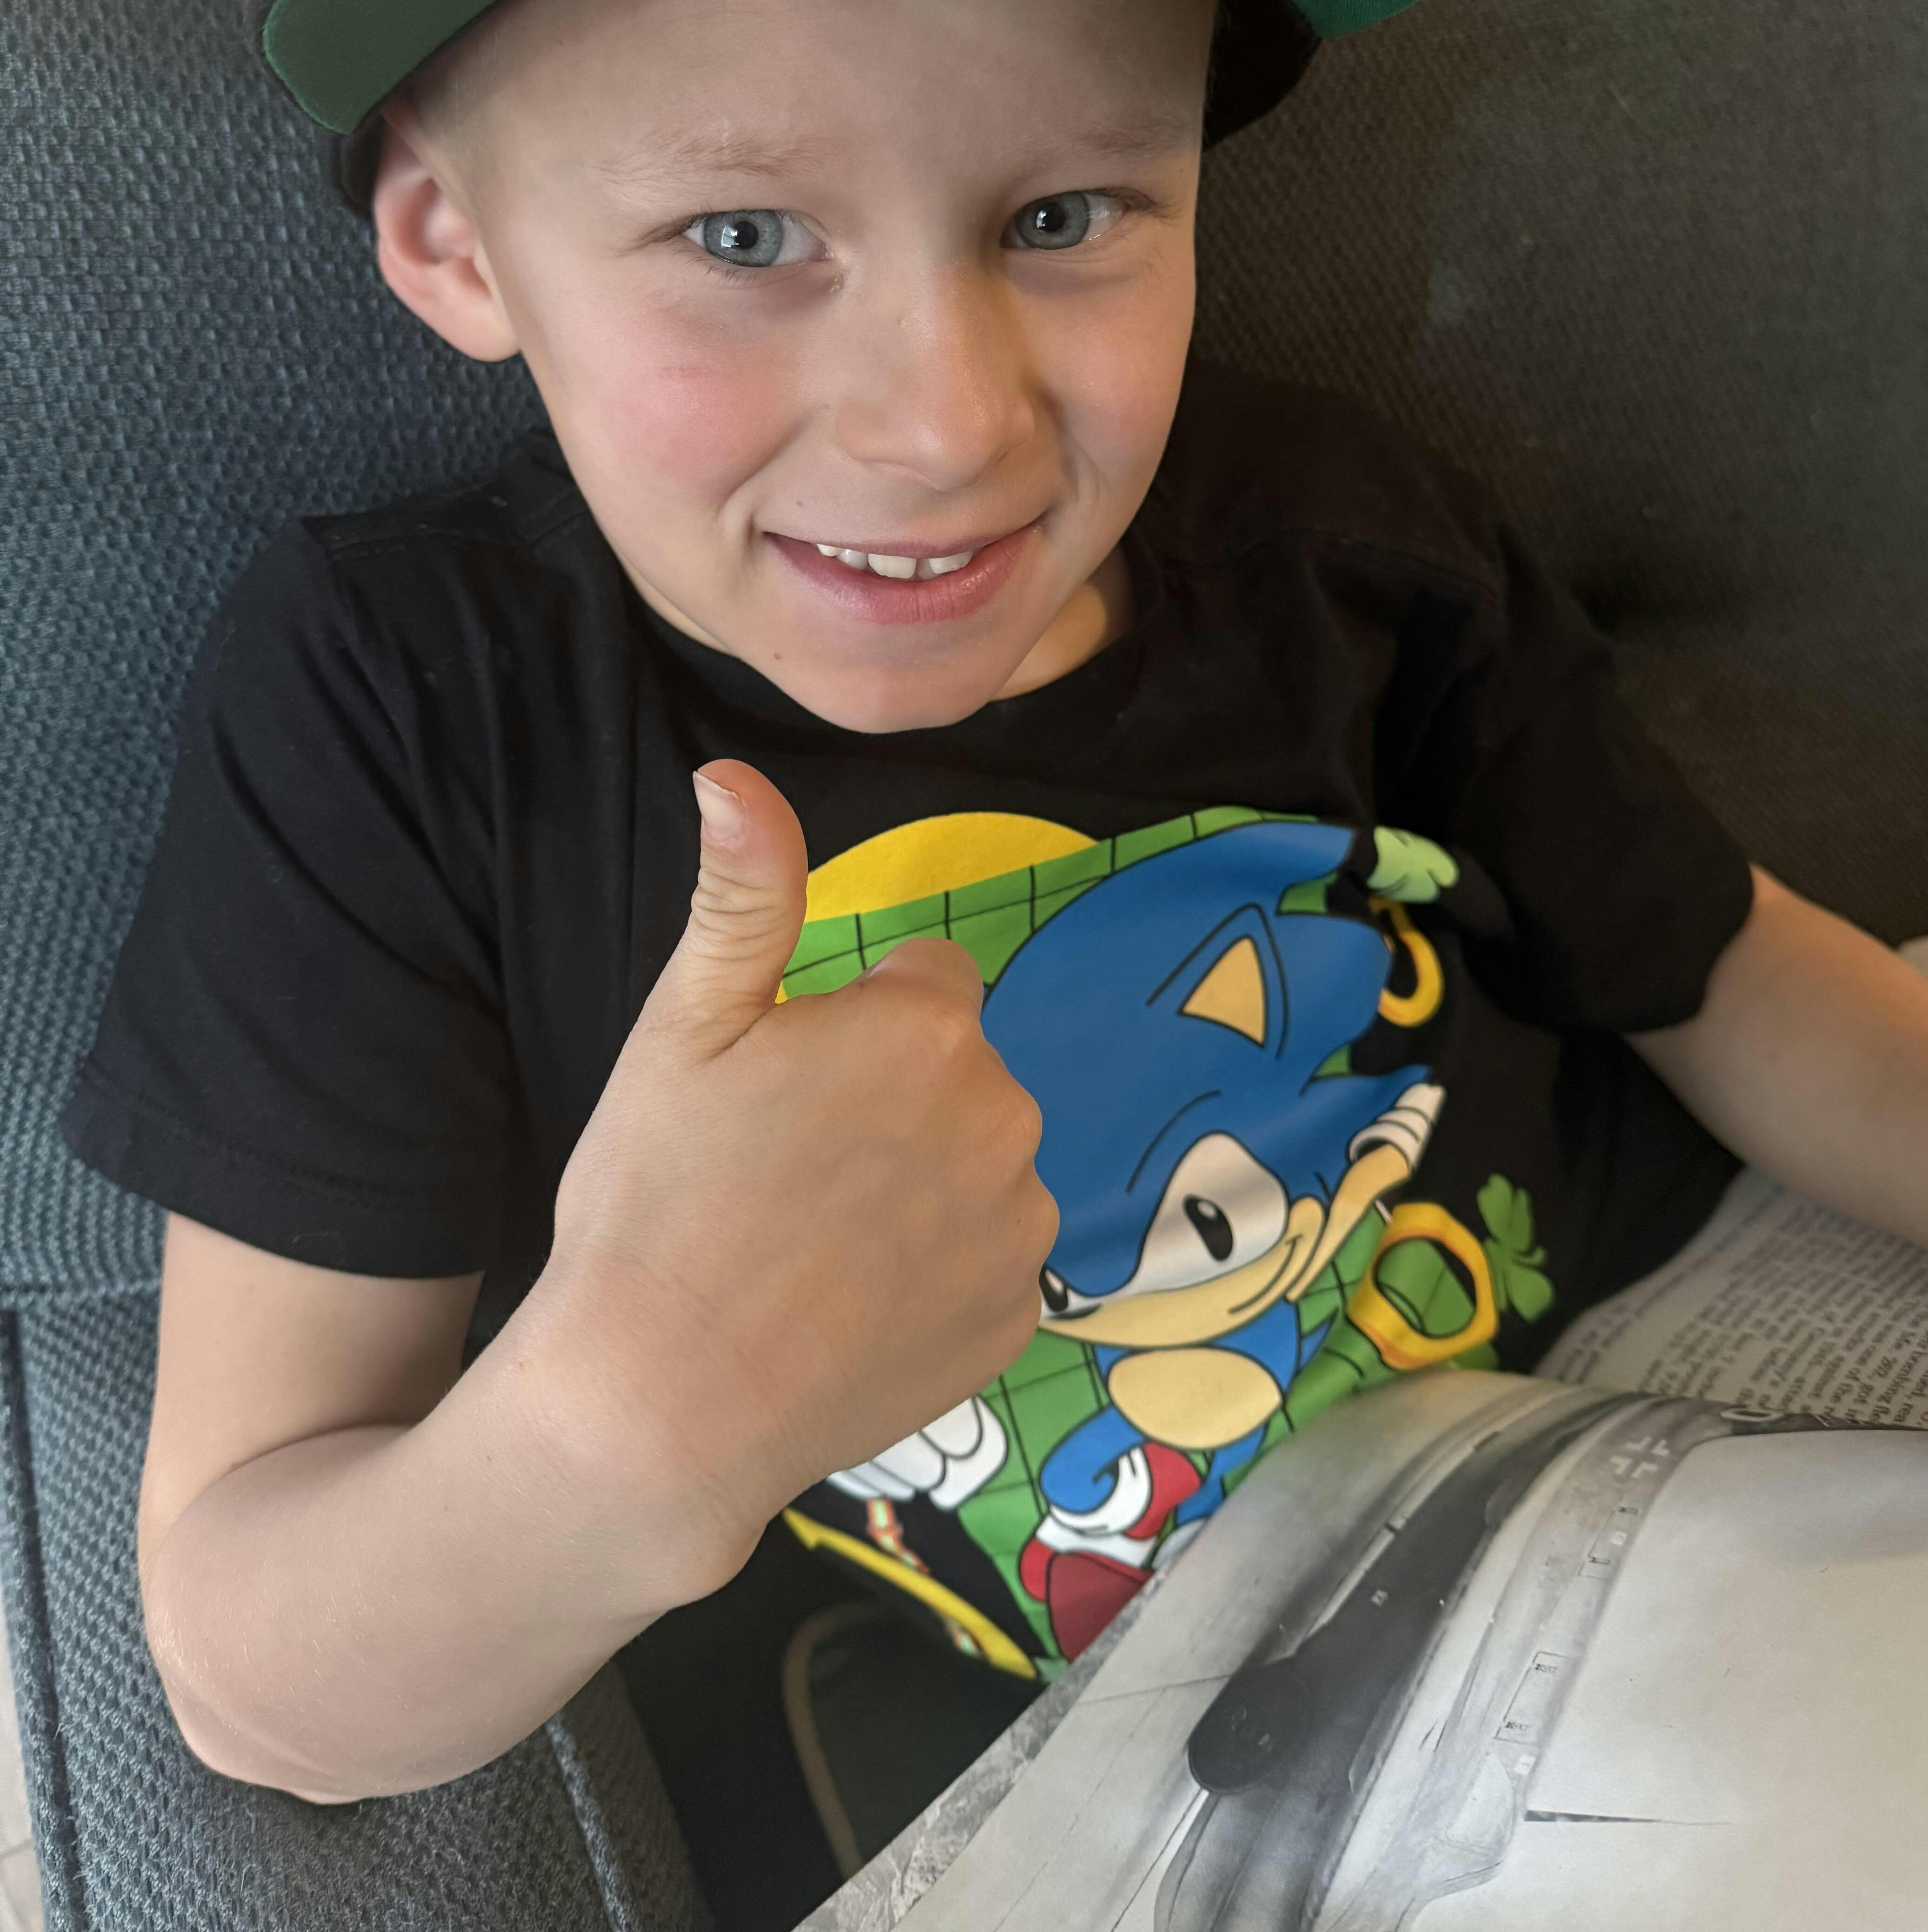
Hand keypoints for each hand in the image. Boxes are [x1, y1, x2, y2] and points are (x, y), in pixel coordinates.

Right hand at [535, 760, 1055, 1594]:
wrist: (658, 1407)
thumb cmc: (657, 1201)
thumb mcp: (684, 1027)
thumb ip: (742, 893)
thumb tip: (732, 772)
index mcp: (930, 1030)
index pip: (926, 979)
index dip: (850, 1021)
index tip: (782, 1082)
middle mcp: (1004, 1119)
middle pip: (956, 1073)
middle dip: (890, 1097)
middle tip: (784, 1164)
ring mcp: (1018, 1233)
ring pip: (976, 1165)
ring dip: (919, 1182)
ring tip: (810, 1240)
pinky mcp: (1015, 1325)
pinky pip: (985, 1263)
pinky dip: (934, 1274)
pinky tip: (847, 1306)